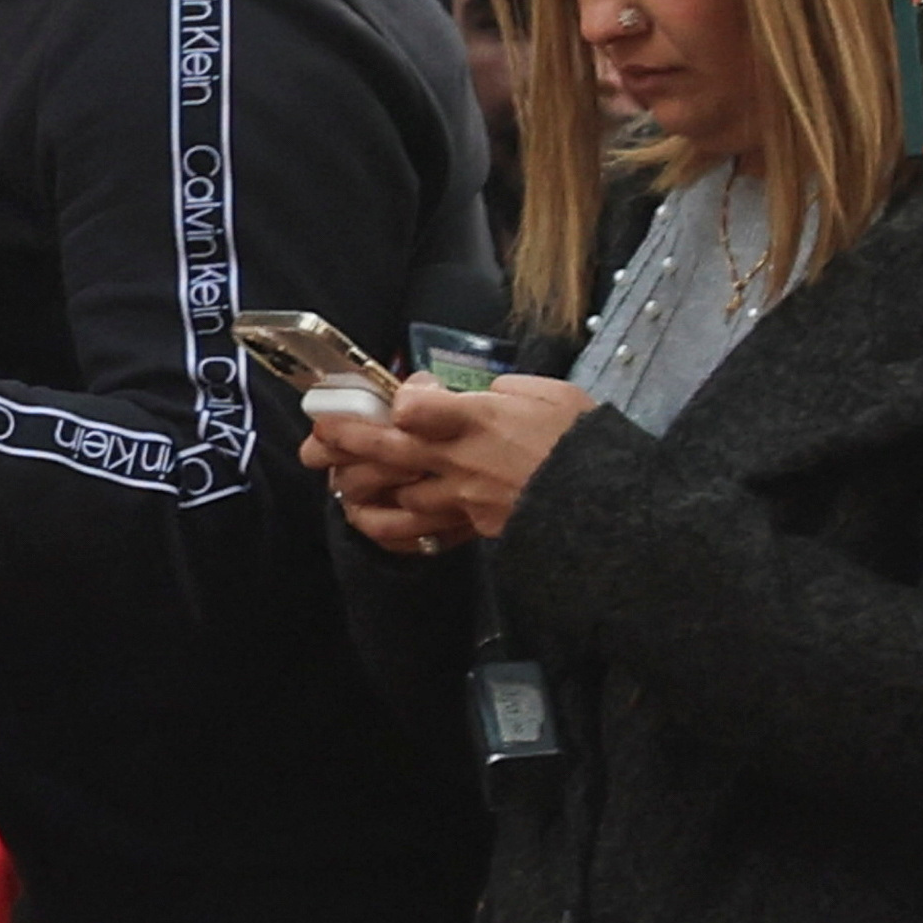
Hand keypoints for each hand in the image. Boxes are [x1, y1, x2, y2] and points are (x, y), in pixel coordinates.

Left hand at [316, 371, 596, 556]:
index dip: (396, 399)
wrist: (608, 501)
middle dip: (344, 443)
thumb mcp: (548, 393)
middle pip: (388, 451)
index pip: (418, 409)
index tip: (392, 393)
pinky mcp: (469, 528)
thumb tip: (462, 393)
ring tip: (337, 482)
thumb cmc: (581, 438)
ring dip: (358, 489)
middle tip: (314, 442)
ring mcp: (461, 499)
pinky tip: (367, 521)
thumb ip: (498, 390)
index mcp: (480, 420)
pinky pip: (416, 532)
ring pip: (392, 496)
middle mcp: (460, 461)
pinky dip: (386, 528)